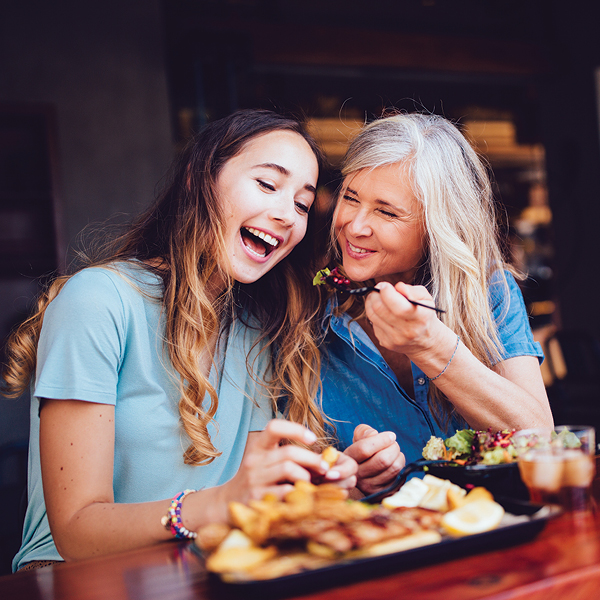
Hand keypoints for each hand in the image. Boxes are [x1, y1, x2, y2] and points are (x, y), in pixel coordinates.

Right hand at [224, 420, 349, 503]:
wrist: (227, 503)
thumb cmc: (255, 479)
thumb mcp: (264, 461)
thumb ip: (286, 456)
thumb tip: (320, 456)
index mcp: (258, 447)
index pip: (274, 427)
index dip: (296, 429)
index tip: (312, 439)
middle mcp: (254, 460)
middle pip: (289, 452)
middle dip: (312, 459)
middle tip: (324, 467)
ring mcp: (254, 479)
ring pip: (288, 469)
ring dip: (306, 475)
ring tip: (310, 483)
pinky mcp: (257, 498)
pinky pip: (285, 491)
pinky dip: (298, 493)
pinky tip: (300, 496)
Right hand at [344, 424, 404, 495]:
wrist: (361, 476)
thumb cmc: (362, 453)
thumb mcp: (358, 439)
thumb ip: (363, 431)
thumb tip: (373, 433)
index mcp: (349, 459)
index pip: (364, 449)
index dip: (382, 439)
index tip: (390, 435)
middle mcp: (357, 476)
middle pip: (383, 459)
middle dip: (394, 447)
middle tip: (394, 443)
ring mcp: (370, 487)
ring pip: (394, 468)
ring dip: (399, 456)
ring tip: (394, 452)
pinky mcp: (382, 493)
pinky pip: (399, 477)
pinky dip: (401, 467)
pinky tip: (395, 464)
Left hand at [366, 281, 442, 358]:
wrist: (425, 340)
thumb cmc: (424, 314)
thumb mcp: (426, 299)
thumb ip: (413, 291)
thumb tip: (398, 287)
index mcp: (420, 318)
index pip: (397, 306)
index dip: (386, 292)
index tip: (384, 285)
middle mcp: (407, 331)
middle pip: (379, 309)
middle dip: (375, 294)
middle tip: (379, 290)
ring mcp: (394, 339)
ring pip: (372, 315)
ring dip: (371, 302)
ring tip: (378, 297)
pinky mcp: (385, 342)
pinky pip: (373, 323)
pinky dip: (375, 314)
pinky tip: (383, 312)